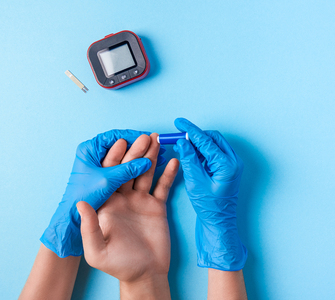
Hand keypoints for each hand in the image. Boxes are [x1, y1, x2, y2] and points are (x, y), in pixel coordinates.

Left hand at [41, 130, 165, 257]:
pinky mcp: (157, 206)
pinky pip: (164, 187)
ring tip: (158, 140)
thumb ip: (90, 227)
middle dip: (137, 152)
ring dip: (152, 157)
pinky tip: (173, 161)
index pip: (111, 175)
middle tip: (146, 136)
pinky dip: (169, 174)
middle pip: (130, 170)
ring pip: (147, 173)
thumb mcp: (98, 250)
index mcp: (108, 204)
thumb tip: (82, 203)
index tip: (122, 142)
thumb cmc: (118, 264)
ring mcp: (141, 201)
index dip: (116, 158)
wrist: (145, 274)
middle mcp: (124, 198)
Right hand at [173, 118, 246, 270]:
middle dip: (196, 136)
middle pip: (213, 139)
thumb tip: (183, 142)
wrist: (219, 224)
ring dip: (199, 144)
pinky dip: (204, 152)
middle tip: (179, 135)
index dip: (190, 130)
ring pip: (214, 145)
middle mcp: (233, 162)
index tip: (179, 122)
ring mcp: (232, 166)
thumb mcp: (195, 182)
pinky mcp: (227, 170)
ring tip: (183, 146)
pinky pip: (215, 154)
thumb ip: (189, 160)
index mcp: (227, 165)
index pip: (206, 140)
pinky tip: (192, 156)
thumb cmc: (209, 208)